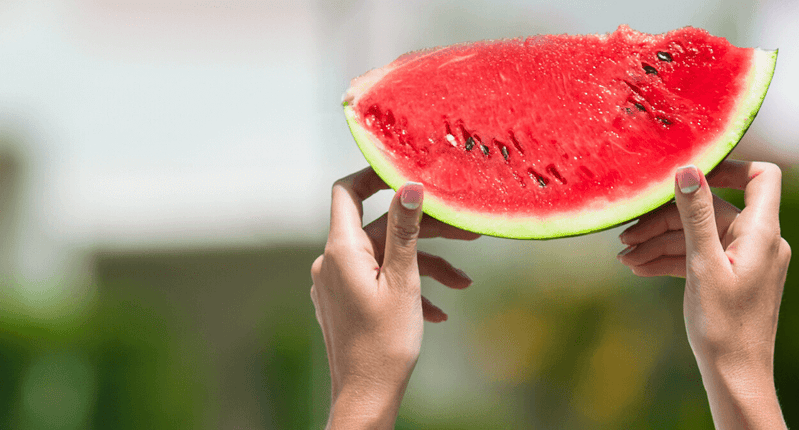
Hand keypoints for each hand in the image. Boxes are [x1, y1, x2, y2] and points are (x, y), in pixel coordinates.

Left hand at [310, 167, 478, 428]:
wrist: (366, 398)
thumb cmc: (384, 344)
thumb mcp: (404, 281)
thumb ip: (405, 231)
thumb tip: (409, 186)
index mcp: (341, 251)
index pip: (347, 193)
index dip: (375, 176)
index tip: (408, 173)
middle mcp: (331, 263)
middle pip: (380, 228)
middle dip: (424, 230)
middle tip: (467, 234)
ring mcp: (337, 284)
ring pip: (386, 257)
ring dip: (426, 266)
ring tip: (463, 283)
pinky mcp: (346, 303)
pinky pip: (379, 280)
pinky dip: (409, 287)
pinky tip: (438, 310)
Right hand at [618, 160, 789, 429]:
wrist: (736, 377)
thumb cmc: (724, 326)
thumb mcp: (703, 265)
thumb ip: (696, 215)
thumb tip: (688, 169)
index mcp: (761, 232)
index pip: (759, 177)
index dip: (727, 166)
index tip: (686, 173)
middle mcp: (759, 241)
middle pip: (712, 209)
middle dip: (668, 218)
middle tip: (627, 235)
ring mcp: (745, 260)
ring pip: (700, 235)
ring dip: (662, 242)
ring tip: (625, 257)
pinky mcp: (732, 278)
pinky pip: (701, 256)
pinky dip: (673, 259)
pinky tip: (639, 268)